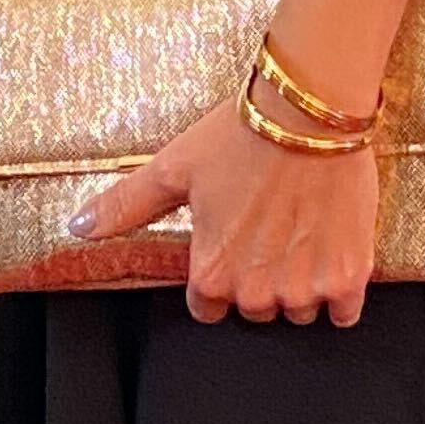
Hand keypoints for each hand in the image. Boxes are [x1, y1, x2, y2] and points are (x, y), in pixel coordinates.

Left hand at [67, 93, 381, 326]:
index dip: (218, 272)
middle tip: (267, 228)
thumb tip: (76, 227)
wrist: (310, 111)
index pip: (208, 306)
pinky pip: (343, 312)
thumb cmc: (240, 135)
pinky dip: (340, 287)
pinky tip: (330, 247)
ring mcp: (304, 288)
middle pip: (254, 309)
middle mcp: (256, 290)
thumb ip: (124, 206)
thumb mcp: (173, 168)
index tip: (232, 242)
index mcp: (212, 272)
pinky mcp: (348, 278)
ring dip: (299, 282)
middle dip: (259, 277)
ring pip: (298, 309)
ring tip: (298, 229)